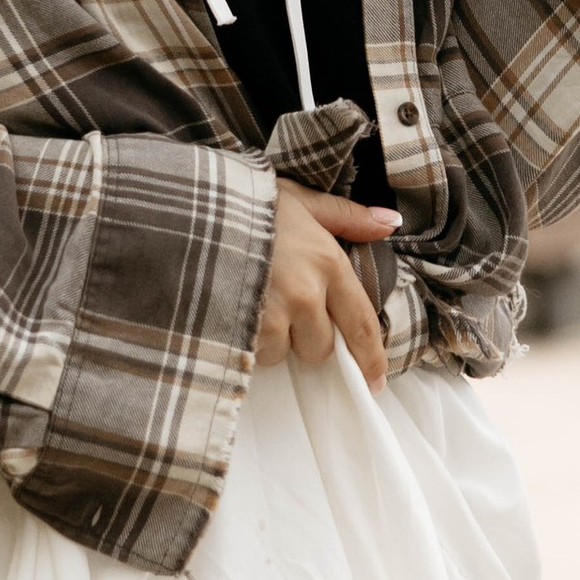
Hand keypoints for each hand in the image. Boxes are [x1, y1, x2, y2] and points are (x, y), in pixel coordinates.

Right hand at [254, 181, 396, 386]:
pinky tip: (236, 312)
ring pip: (284, 353)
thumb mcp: (300, 200)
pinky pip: (256, 354)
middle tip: (282, 304)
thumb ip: (346, 215)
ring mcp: (274, 314)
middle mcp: (307, 293)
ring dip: (273, 339)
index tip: (376, 380)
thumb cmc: (247, 202)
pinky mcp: (244, 331)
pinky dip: (248, 342)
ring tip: (254, 301)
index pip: (361, 322)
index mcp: (327, 261)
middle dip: (306, 336)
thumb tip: (390, 222)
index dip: (371, 357)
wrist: (189, 209)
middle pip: (321, 347)